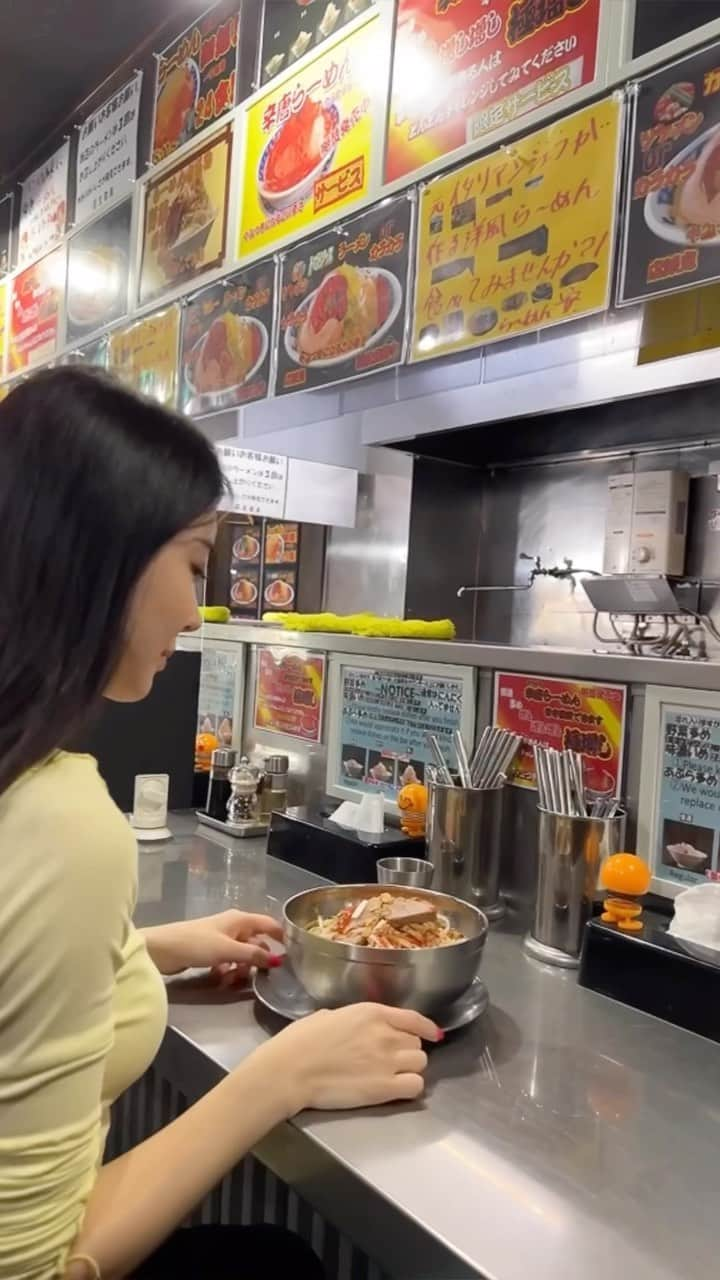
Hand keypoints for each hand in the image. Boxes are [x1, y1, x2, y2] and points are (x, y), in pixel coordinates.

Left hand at [142, 911, 283, 976]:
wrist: (162, 950)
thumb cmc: (196, 944)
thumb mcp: (228, 950)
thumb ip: (253, 955)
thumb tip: (278, 960)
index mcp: (239, 920)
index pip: (268, 924)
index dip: (281, 935)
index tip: (293, 952)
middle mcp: (233, 927)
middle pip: (255, 942)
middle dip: (257, 959)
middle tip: (258, 975)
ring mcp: (221, 939)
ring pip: (241, 955)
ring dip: (241, 968)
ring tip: (233, 980)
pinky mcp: (210, 952)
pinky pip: (228, 961)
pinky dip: (228, 970)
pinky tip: (221, 979)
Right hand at [257, 1002, 441, 1113]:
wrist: (290, 1070)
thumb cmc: (300, 1040)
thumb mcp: (329, 1015)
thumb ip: (354, 1019)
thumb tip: (358, 1027)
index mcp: (372, 1012)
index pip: (414, 1019)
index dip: (427, 1028)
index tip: (434, 1034)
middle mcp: (386, 1034)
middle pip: (416, 1044)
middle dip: (407, 1051)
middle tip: (390, 1060)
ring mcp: (387, 1061)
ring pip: (421, 1064)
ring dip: (410, 1069)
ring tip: (392, 1075)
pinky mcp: (384, 1088)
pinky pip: (415, 1086)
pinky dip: (410, 1088)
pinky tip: (396, 1089)